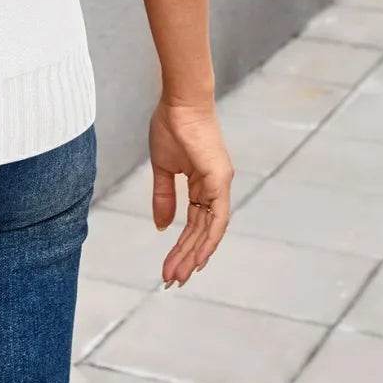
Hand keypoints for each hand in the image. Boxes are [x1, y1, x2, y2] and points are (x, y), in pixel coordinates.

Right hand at [148, 95, 233, 285]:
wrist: (179, 101)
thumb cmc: (171, 125)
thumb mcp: (162, 167)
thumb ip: (163, 196)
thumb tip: (162, 226)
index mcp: (202, 184)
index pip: (193, 222)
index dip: (181, 245)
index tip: (168, 266)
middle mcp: (215, 188)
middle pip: (201, 231)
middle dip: (185, 257)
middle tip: (170, 280)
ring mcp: (220, 184)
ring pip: (210, 229)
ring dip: (194, 254)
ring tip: (178, 276)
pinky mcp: (220, 179)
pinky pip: (217, 217)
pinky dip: (209, 239)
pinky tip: (198, 258)